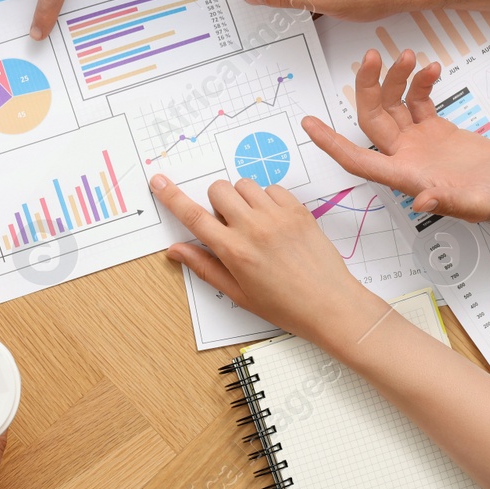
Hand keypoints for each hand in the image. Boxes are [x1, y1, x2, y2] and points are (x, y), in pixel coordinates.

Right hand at [151, 174, 383, 347]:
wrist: (330, 304)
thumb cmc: (285, 306)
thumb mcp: (238, 294)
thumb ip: (205, 267)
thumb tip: (175, 250)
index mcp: (234, 251)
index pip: (194, 217)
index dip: (172, 197)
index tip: (159, 182)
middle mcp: (253, 228)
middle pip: (218, 190)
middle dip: (216, 203)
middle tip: (229, 225)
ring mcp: (277, 216)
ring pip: (244, 184)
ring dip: (241, 199)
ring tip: (254, 223)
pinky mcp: (298, 209)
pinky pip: (272, 187)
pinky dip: (267, 199)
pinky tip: (274, 221)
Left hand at [304, 50, 489, 224]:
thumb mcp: (474, 204)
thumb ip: (448, 202)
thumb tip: (421, 202)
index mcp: (405, 176)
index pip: (356, 160)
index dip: (330, 143)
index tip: (307, 124)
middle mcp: (405, 157)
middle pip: (371, 120)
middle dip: (366, 88)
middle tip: (371, 57)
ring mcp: (420, 142)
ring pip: (393, 105)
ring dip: (396, 79)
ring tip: (409, 56)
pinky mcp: (437, 130)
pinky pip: (418, 101)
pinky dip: (420, 83)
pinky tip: (432, 68)